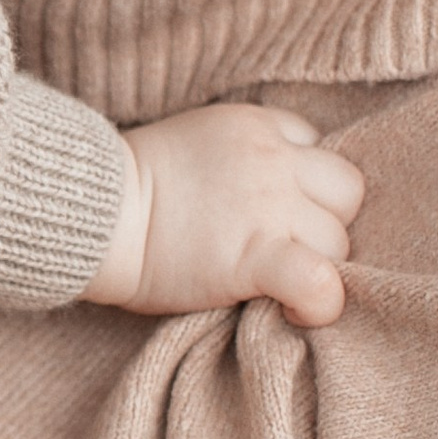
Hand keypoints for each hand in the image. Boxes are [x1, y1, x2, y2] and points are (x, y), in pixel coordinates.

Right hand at [87, 103, 365, 327]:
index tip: (272, 210)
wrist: (92, 214)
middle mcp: (273, 160)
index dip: (303, 186)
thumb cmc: (126, 188)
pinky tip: (299, 312)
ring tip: (275, 280)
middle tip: (282, 246)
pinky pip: (320, 280)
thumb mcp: (194, 141)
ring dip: (317, 263)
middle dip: (324, 221)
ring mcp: (269, 207)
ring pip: (339, 240)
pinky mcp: (256, 256)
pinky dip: (320, 302)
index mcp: (257, 127)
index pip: (318, 149)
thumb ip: (241, 156)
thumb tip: (262, 195)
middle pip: (345, 192)